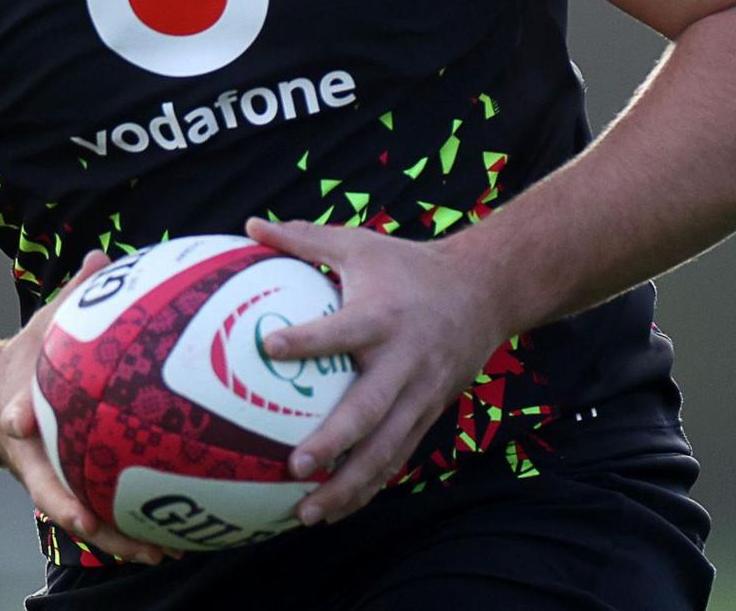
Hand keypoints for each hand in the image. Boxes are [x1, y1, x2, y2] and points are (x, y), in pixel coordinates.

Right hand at [0, 250, 172, 565]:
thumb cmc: (27, 362)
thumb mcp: (45, 326)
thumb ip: (73, 295)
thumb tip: (100, 253)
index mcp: (18, 416)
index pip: (11, 417)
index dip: (13, 418)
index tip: (12, 420)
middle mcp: (34, 458)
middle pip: (47, 489)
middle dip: (69, 509)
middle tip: (92, 524)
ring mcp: (54, 481)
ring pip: (85, 519)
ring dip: (118, 539)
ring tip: (161, 553)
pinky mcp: (77, 492)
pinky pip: (110, 516)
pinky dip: (139, 531)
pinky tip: (182, 543)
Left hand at [244, 217, 513, 525]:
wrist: (486, 293)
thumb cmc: (408, 266)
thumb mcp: (360, 244)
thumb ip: (304, 238)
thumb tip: (249, 223)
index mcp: (384, 317)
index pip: (344, 331)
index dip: (309, 340)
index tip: (269, 348)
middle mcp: (404, 362)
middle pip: (370, 409)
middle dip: (335, 442)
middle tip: (294, 465)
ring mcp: (420, 395)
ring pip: (386, 449)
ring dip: (349, 486)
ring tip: (306, 513)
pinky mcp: (427, 415)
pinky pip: (396, 458)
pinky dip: (367, 487)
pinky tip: (333, 511)